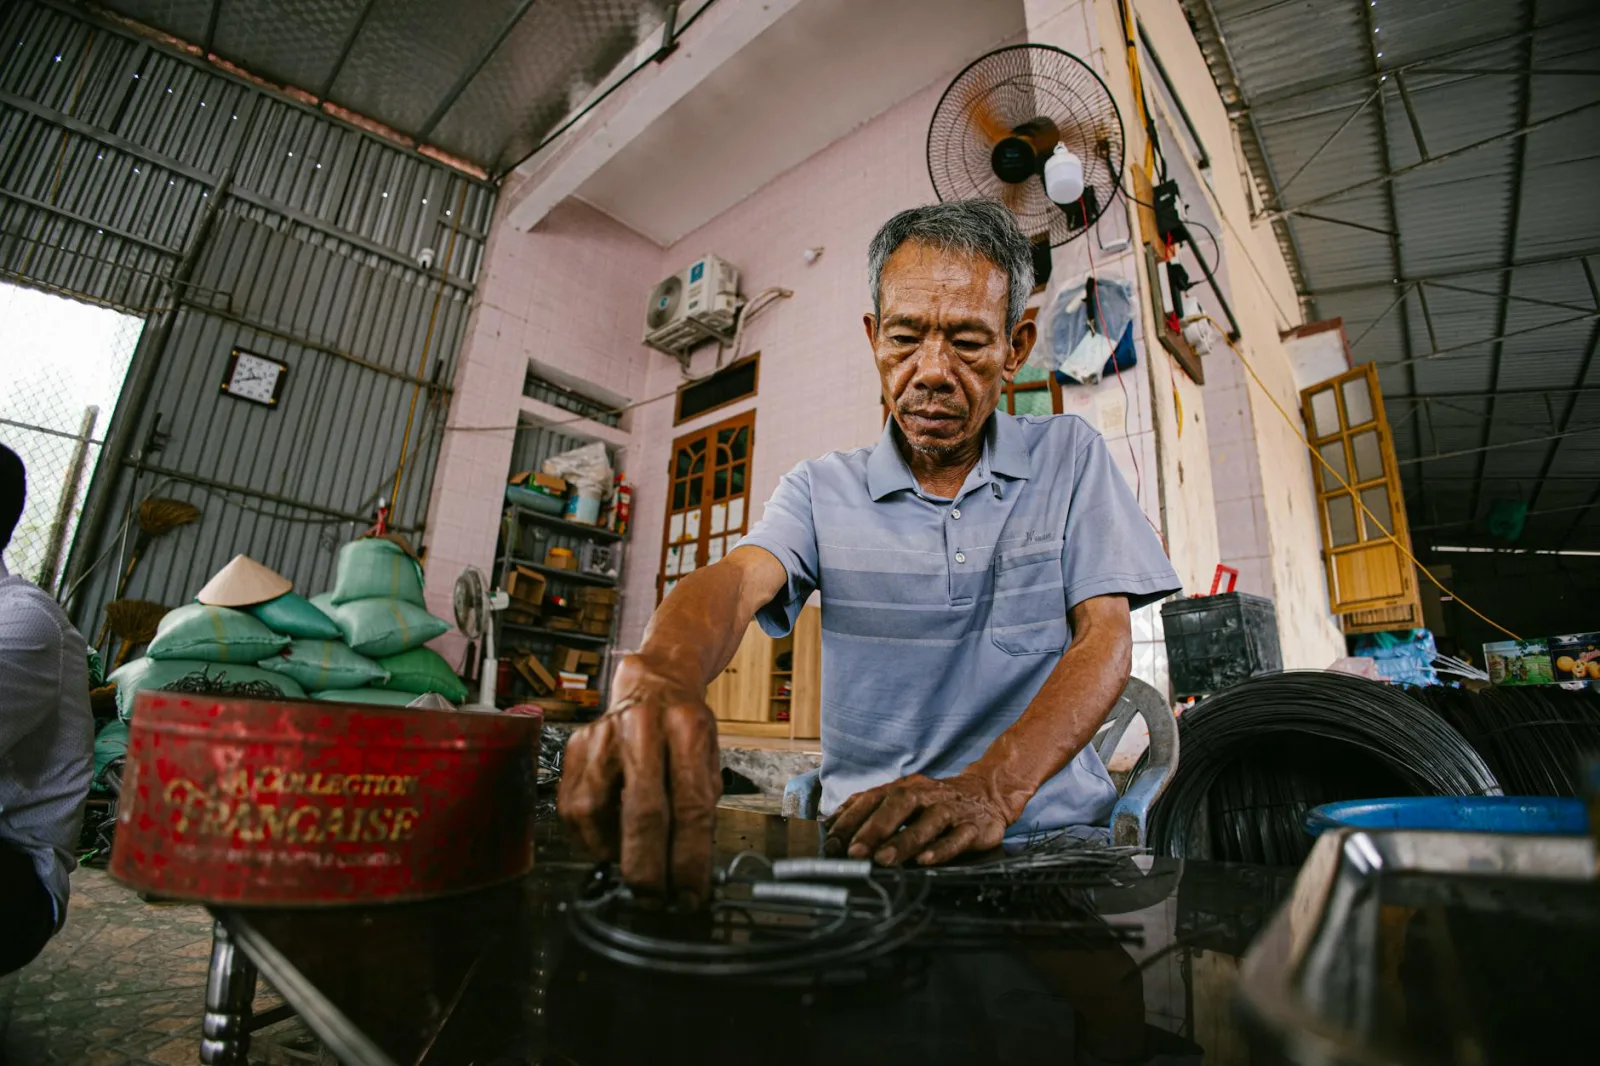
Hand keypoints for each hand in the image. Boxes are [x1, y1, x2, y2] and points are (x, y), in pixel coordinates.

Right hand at [557, 654, 720, 905]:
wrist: (655, 685)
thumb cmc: (685, 732)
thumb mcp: (709, 762)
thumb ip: (700, 813)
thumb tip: (690, 875)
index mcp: (688, 729)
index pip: (691, 807)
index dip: (690, 860)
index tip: (689, 895)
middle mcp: (643, 727)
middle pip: (642, 811)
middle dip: (648, 869)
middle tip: (653, 899)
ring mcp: (603, 734)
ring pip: (596, 812)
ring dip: (613, 853)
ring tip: (630, 864)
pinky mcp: (576, 746)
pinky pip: (572, 806)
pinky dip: (590, 836)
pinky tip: (609, 839)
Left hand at [822, 772, 1009, 865]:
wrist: (987, 793)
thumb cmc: (934, 802)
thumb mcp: (903, 800)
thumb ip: (870, 811)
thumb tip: (830, 828)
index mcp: (904, 788)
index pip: (872, 799)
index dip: (850, 819)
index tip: (831, 842)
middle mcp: (925, 795)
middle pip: (898, 805)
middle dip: (874, 828)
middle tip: (854, 852)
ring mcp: (950, 810)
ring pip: (927, 822)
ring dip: (904, 841)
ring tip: (883, 859)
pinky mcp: (973, 827)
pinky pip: (957, 838)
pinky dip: (941, 849)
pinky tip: (925, 861)